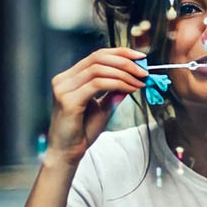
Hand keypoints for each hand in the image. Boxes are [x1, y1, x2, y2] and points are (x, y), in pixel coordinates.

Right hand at [46, 47, 147, 164]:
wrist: (68, 152)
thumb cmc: (82, 131)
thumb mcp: (103, 107)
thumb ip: (114, 91)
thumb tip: (132, 77)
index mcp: (70, 78)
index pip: (96, 56)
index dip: (119, 53)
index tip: (139, 57)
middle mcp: (64, 79)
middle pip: (98, 58)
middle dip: (124, 62)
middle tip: (143, 70)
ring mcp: (64, 89)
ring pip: (99, 69)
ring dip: (124, 74)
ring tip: (139, 82)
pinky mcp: (68, 100)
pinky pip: (97, 84)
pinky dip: (117, 84)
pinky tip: (130, 89)